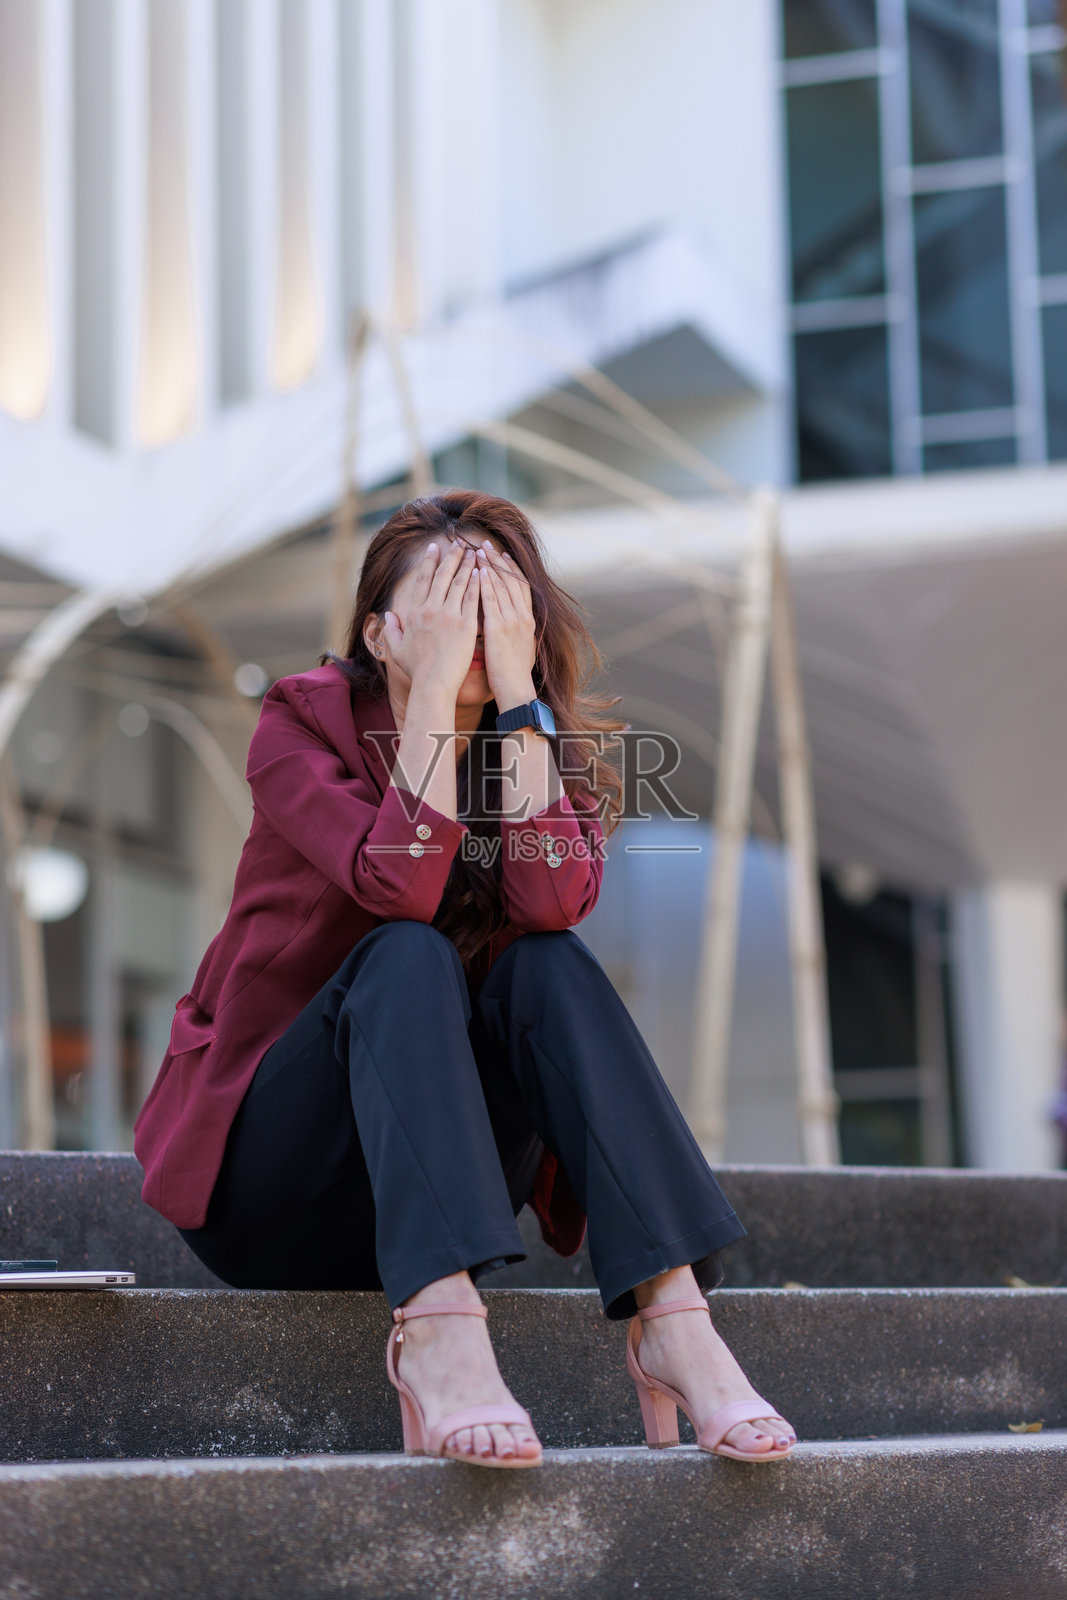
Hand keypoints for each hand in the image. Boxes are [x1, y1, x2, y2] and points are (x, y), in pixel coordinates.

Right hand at [381, 541, 479, 696]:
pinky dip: (478, 583)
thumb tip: (388, 615)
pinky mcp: (466, 625)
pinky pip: (473, 598)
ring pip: (459, 583)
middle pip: (442, 576)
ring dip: (467, 565)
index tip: (434, 548)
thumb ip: (391, 630)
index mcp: (415, 613)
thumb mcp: (396, 649)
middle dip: (451, 556)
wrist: (433, 684)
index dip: (429, 562)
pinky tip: (483, 572)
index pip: (423, 580)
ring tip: (474, 552)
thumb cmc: (416, 670)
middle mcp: (431, 610)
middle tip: (458, 543)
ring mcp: (449, 616)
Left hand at [476, 542, 536, 708]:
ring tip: (477, 550)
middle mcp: (522, 616)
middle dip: (497, 560)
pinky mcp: (498, 627)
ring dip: (488, 566)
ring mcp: (511, 620)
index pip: (520, 586)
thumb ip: (517, 631)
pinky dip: (483, 582)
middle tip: (486, 544)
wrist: (516, 688)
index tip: (502, 554)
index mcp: (528, 620)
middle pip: (510, 580)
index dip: (511, 568)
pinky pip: (490, 599)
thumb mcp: (522, 647)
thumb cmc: (515, 674)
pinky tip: (474, 571)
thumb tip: (513, 623)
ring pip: (500, 585)